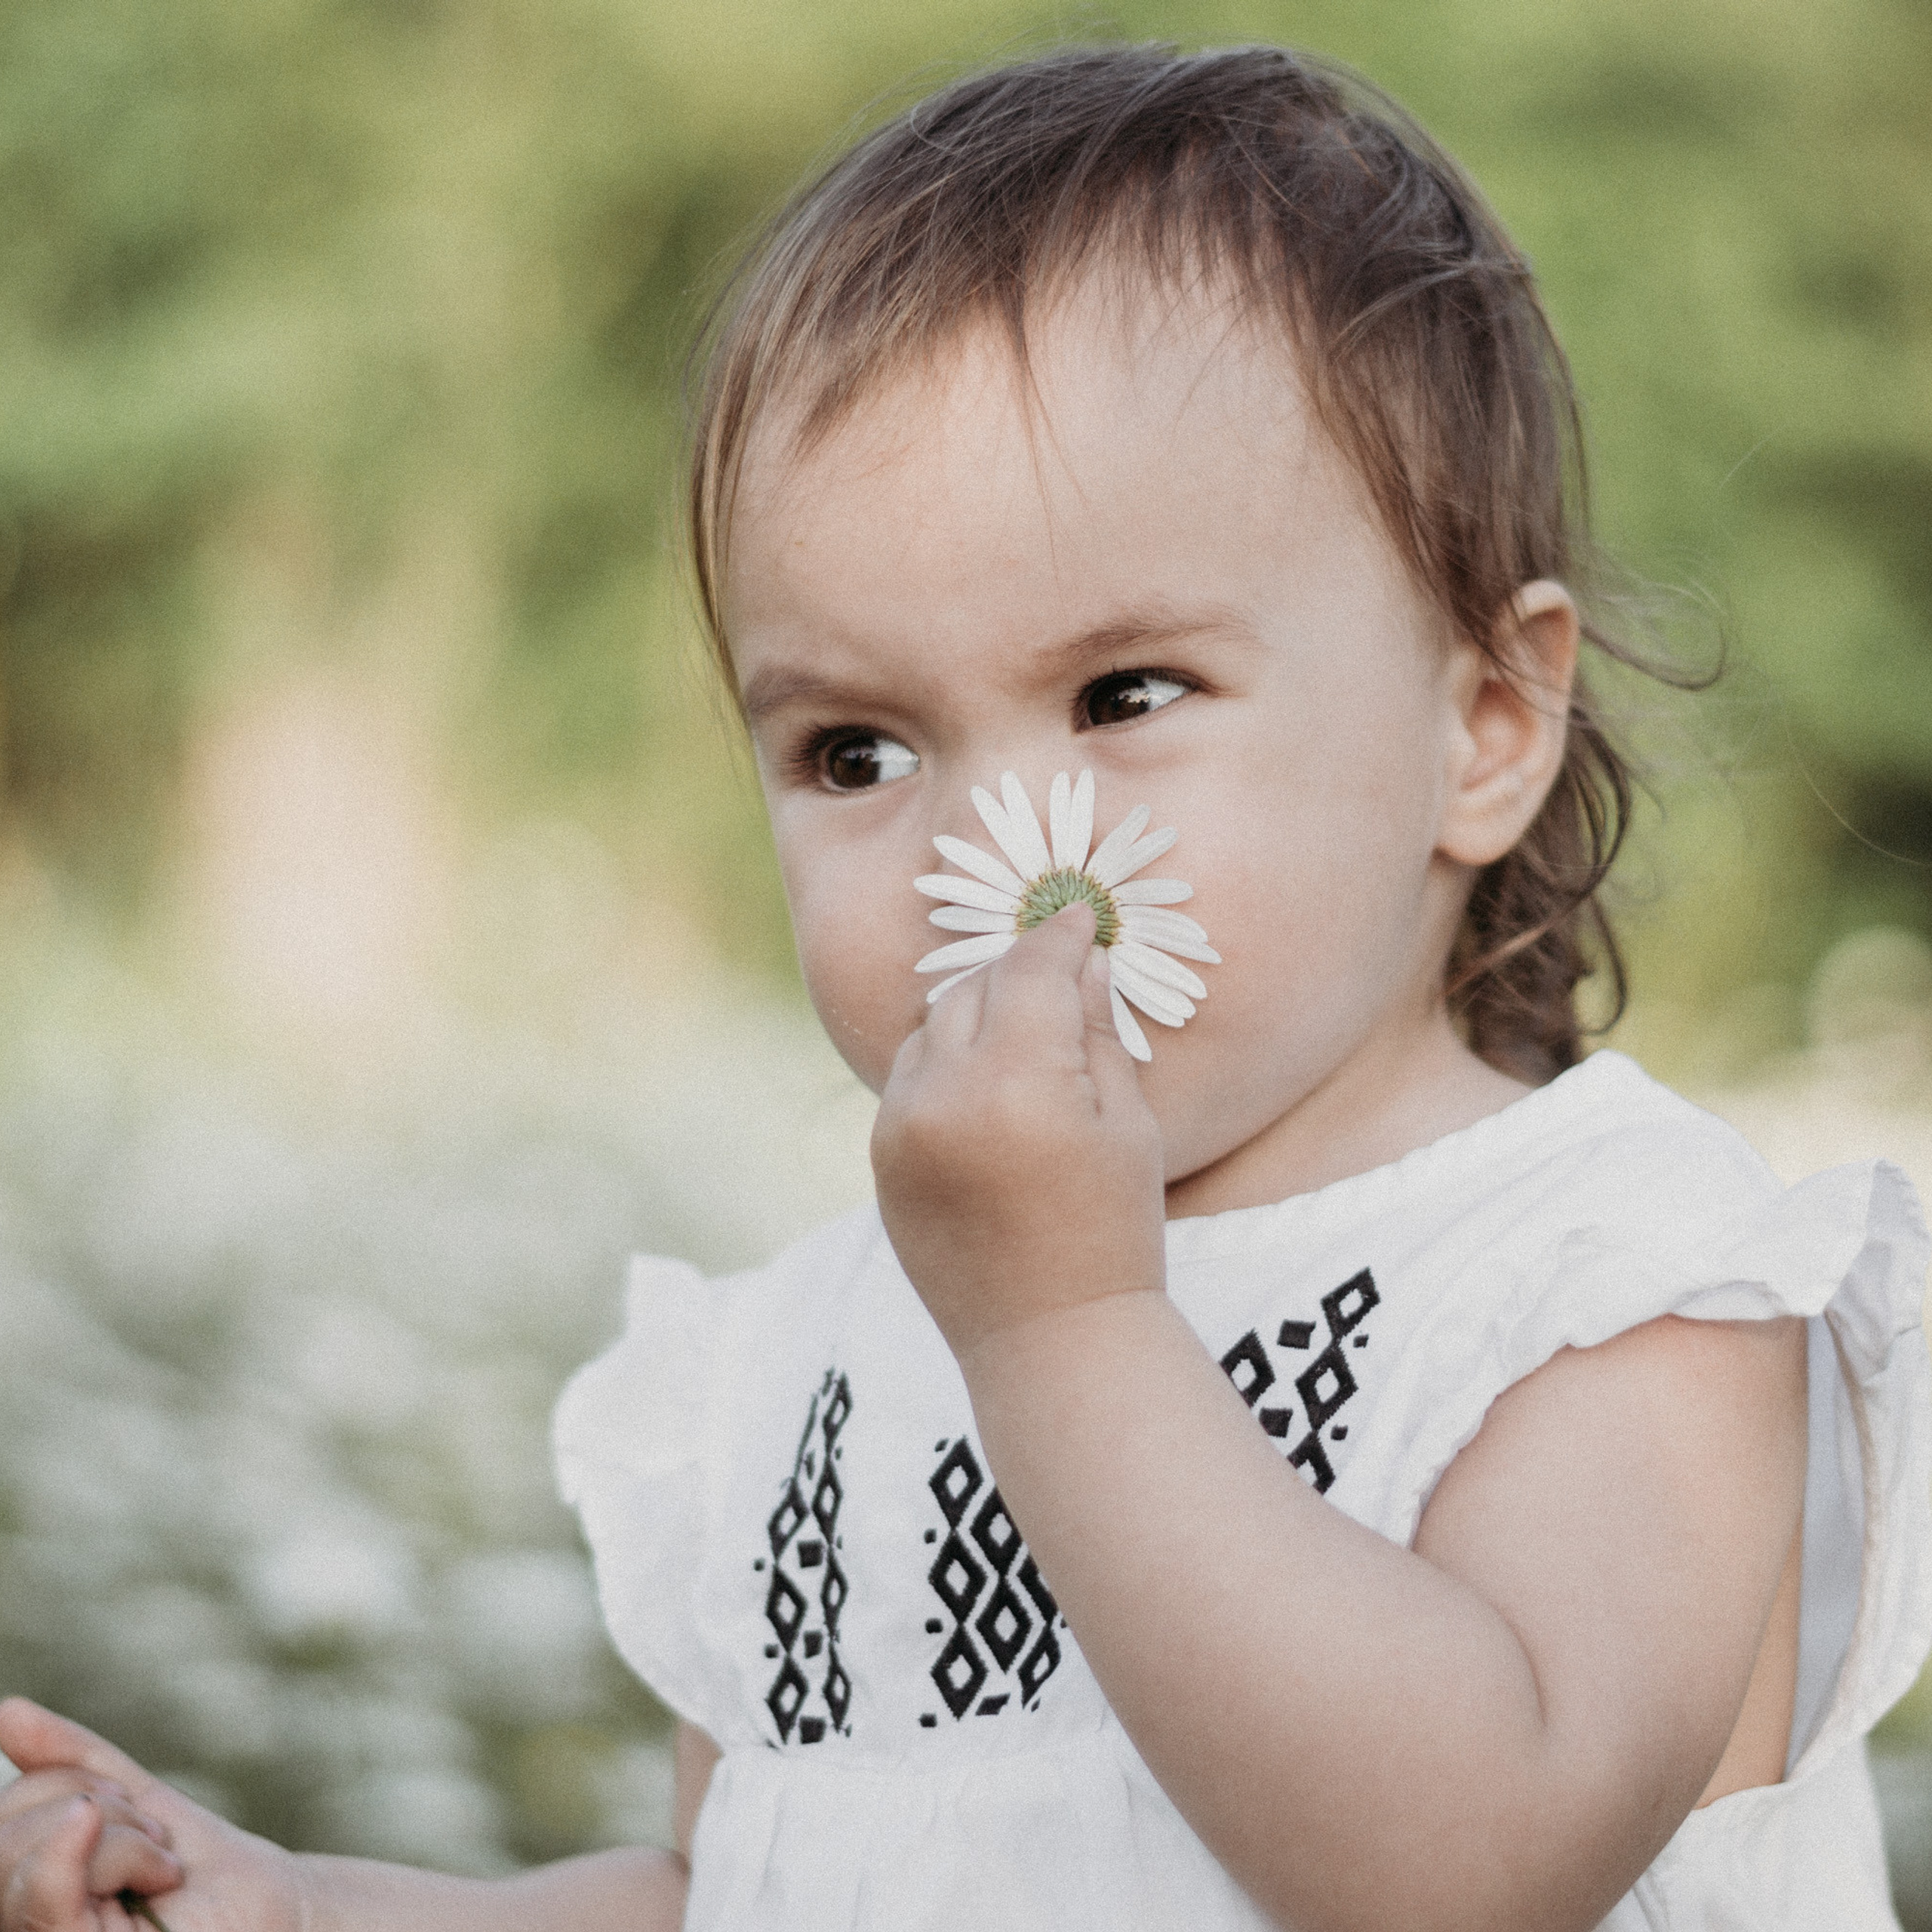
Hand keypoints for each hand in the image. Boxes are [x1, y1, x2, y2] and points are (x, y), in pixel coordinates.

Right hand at [0, 1701, 303, 1931]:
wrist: (271, 1908)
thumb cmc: (196, 1864)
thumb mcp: (129, 1801)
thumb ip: (69, 1764)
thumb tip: (7, 1712)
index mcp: (24, 1887)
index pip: (3, 1814)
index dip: (60, 1783)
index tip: (126, 1806)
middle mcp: (21, 1922)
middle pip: (9, 1831)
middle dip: (99, 1809)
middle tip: (153, 1845)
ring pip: (34, 1852)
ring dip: (123, 1840)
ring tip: (160, 1873)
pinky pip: (47, 1899)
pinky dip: (71, 1854)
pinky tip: (87, 1821)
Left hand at [871, 905, 1166, 1359]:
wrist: (1049, 1340)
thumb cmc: (1113, 1230)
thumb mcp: (1127, 1124)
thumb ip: (1095, 1032)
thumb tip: (1082, 959)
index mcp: (1019, 1082)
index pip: (1031, 970)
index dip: (1057, 934)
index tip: (1075, 915)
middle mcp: (945, 1095)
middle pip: (973, 988)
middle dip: (1017, 973)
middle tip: (1057, 971)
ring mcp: (901, 1128)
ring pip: (929, 1027)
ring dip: (973, 1014)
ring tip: (1021, 1029)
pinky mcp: (881, 1159)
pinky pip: (907, 1078)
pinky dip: (942, 1063)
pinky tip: (985, 1083)